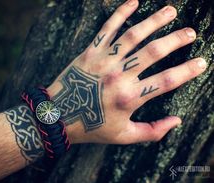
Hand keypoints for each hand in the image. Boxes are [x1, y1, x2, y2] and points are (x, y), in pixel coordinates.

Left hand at [47, 0, 206, 143]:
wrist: (58, 117)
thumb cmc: (91, 127)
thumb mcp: (123, 136)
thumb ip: (152, 131)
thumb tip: (176, 121)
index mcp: (130, 98)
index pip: (167, 81)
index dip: (188, 71)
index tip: (202, 62)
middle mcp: (119, 76)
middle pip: (154, 52)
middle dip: (176, 40)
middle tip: (190, 32)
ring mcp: (104, 61)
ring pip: (133, 35)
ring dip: (154, 21)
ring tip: (170, 11)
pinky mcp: (90, 52)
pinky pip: (107, 28)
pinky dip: (120, 13)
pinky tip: (133, 2)